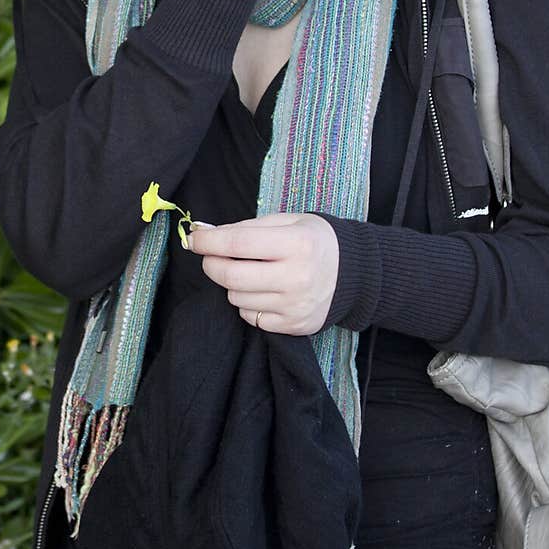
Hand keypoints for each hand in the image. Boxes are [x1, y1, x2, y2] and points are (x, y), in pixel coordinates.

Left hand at [186, 212, 338, 335]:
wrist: (354, 274)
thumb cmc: (315, 241)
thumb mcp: (289, 222)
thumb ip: (247, 227)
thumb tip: (205, 233)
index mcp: (297, 244)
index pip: (239, 242)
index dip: (209, 241)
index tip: (194, 238)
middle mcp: (297, 277)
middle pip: (232, 276)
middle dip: (212, 264)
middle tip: (211, 257)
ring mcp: (295, 305)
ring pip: (237, 298)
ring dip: (231, 284)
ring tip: (248, 272)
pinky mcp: (294, 326)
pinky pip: (251, 317)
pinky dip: (247, 303)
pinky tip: (261, 290)